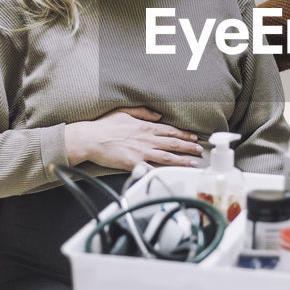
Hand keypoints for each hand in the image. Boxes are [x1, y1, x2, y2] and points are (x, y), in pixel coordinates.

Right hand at [64, 107, 203, 170]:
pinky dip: (162, 174)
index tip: (193, 137)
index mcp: (145, 127)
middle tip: (200, 150)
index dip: (183, 134)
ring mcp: (141, 152)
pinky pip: (151, 170)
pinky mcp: (134, 163)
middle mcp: (146, 139)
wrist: (90, 138)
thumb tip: (158, 116)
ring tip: (194, 163)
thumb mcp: (125, 112)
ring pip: (167, 157)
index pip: (169, 131)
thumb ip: (143, 113)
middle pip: (173, 144)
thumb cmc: (104, 126)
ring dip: (183, 160)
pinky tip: (172, 177)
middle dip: (188, 147)